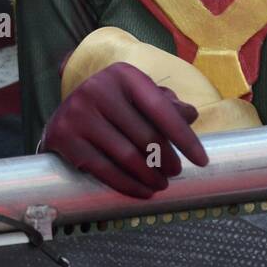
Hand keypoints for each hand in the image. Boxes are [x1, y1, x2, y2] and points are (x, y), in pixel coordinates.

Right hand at [43, 61, 208, 197]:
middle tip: (176, 173)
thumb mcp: (136, 96)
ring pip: (125, 155)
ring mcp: (78, 113)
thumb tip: (190, 115)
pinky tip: (142, 191)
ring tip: (161, 184)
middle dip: (166, 160)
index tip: (202, 160)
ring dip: (149, 176)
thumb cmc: (111, 104)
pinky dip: (127, 185)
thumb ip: (165, 104)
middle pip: (144, 135)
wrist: (65, 114)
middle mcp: (98, 88)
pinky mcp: (64, 137)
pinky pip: (103, 169)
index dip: (184, 137)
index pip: (160, 108)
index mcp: (123, 74)